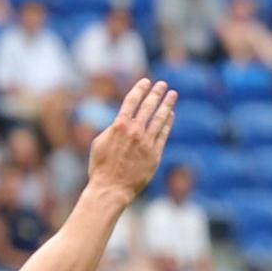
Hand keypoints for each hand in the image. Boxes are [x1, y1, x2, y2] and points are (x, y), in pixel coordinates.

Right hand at [86, 78, 179, 201]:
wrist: (111, 189)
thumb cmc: (100, 167)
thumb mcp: (98, 143)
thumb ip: (111, 129)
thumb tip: (120, 121)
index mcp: (119, 126)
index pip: (132, 100)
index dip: (140, 89)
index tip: (146, 81)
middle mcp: (134, 131)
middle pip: (148, 106)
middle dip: (156, 93)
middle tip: (163, 85)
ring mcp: (146, 143)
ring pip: (160, 118)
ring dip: (167, 104)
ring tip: (173, 94)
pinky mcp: (155, 154)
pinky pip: (163, 134)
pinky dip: (167, 123)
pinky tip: (170, 115)